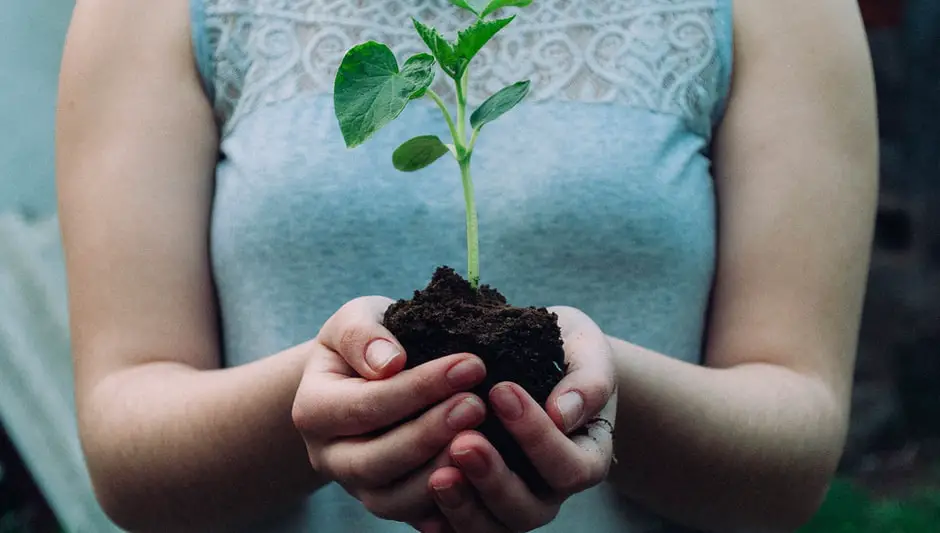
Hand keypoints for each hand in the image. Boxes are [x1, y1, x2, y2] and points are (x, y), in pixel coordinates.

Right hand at [291, 296, 489, 522]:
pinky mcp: (390, 503)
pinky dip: (448, 504)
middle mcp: (329, 456)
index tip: (470, 364)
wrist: (365, 377)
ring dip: (440, 472)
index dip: (419, 388)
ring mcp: (358, 487)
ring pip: (394, 500)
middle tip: (477, 405)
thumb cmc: (366, 343)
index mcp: (314, 409)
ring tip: (483, 440)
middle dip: (430, 433)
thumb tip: (389, 362)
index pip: (366, 405)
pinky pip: (417, 517)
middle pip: (376, 461)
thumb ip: (362, 335)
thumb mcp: (355, 320)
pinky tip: (481, 478)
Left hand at [420, 306, 617, 532]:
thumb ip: (588, 380)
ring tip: (439, 475)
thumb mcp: (586, 349)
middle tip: (463, 441)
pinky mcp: (476, 505)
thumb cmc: (566, 350)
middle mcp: (549, 491)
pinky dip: (441, 519)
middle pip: (527, 510)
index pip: (568, 467)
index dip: (537, 437)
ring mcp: (512, 504)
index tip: (502, 390)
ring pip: (492, 529)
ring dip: (463, 506)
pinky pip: (459, 529)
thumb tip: (563, 413)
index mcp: (585, 457)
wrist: (537, 358)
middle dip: (494, 478)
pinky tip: (421, 500)